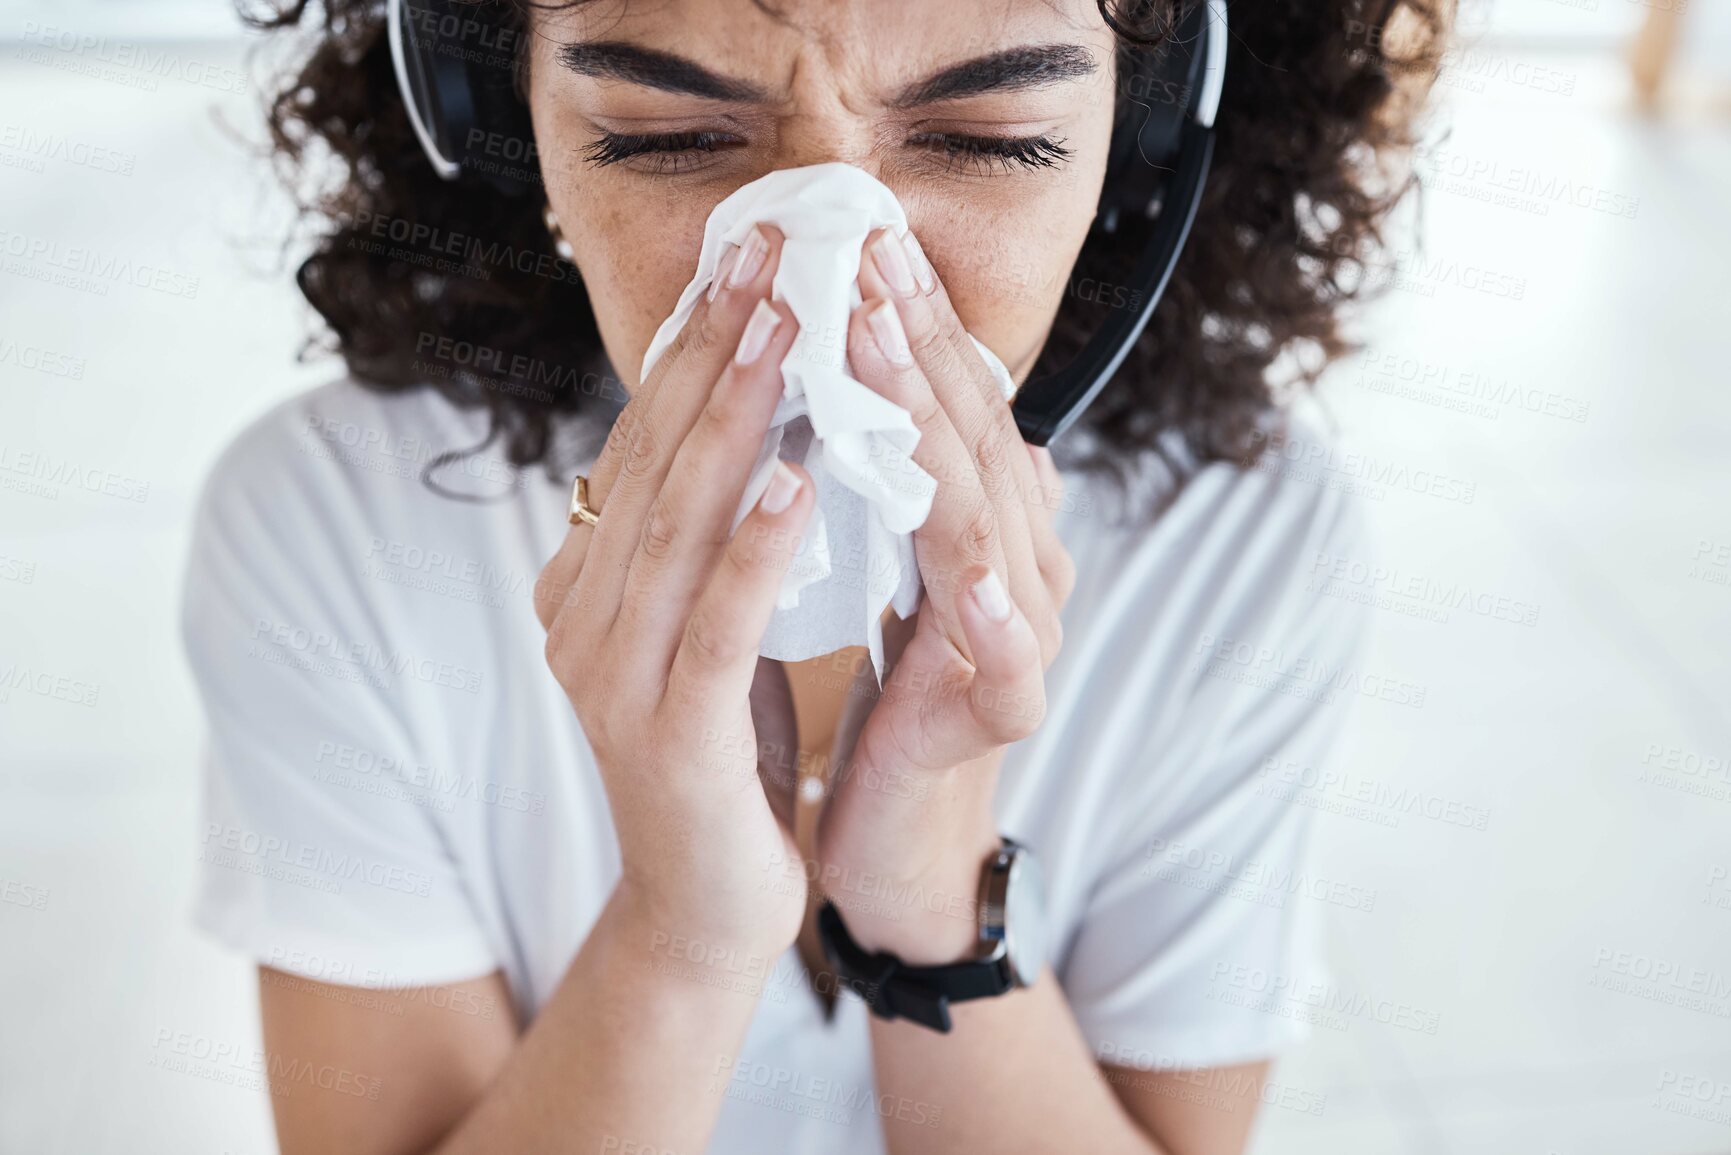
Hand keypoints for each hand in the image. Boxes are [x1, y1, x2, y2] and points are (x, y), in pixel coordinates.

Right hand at [536, 225, 817, 955]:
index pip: (640, 447)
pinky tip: (797, 480)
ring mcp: (611, 679)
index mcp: (586, 587)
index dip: (692, 351)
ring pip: (677, 524)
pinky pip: (716, 624)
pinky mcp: (667, 736)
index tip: (748, 262)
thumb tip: (761, 428)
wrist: (706, 906)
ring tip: (786, 331)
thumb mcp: (711, 630)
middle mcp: (581, 620)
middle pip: (652, 462)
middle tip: (769, 255)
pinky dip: (756, 549)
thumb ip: (711, 542)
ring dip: (734, 421)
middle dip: (713, 353)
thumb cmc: (725, 756)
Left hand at [813, 227, 1076, 962]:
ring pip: (987, 527)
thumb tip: (887, 376)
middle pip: (974, 444)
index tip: (864, 241)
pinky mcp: (1005, 716)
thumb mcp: (882, 561)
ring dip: (937, 442)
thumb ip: (892, 475)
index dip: (917, 323)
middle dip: (919, 350)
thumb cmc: (883, 686)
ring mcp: (1025, 640)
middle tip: (868, 265)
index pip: (957, 405)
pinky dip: (992, 621)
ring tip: (888, 365)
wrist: (891, 822)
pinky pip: (1007, 665)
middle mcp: (1022, 565)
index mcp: (990, 522)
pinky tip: (970, 584)